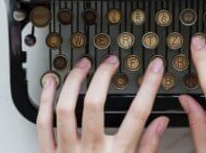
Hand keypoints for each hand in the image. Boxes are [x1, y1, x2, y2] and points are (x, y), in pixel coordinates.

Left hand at [38, 54, 169, 152]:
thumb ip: (149, 147)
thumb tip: (161, 122)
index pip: (138, 114)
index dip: (148, 86)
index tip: (153, 67)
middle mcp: (92, 152)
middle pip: (96, 105)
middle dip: (103, 77)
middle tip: (110, 62)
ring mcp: (68, 152)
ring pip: (66, 109)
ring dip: (73, 82)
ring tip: (83, 66)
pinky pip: (43, 123)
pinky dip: (45, 100)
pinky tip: (51, 83)